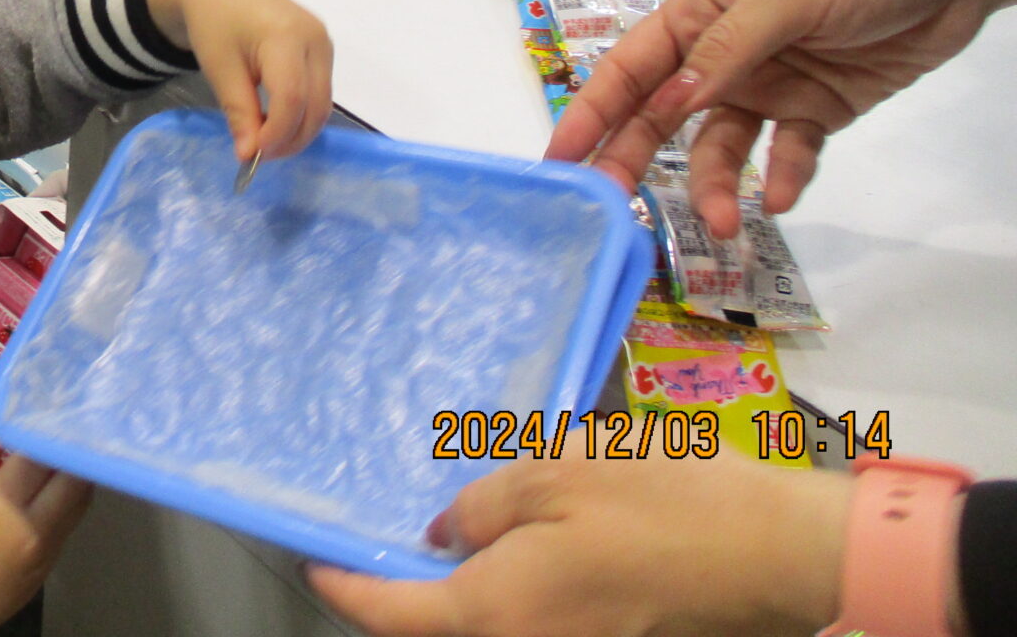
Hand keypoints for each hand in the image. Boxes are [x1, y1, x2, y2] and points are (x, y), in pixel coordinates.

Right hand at [0, 433, 91, 636]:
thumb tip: (5, 424)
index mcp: (5, 506)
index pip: (41, 454)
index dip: (46, 427)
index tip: (48, 404)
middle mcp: (38, 527)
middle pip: (75, 476)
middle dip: (71, 446)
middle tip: (64, 420)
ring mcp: (50, 549)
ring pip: (81, 499)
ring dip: (77, 471)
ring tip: (63, 446)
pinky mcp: (53, 563)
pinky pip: (71, 520)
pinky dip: (69, 496)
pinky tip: (55, 482)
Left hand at [145, 0, 332, 161]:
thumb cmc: (213, 24)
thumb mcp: (220, 70)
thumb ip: (239, 112)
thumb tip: (249, 155)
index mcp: (286, 36)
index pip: (291, 98)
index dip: (275, 134)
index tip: (250, 156)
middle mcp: (315, 38)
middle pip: (316, 104)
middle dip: (290, 138)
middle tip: (257, 156)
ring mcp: (323, 42)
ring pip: (322, 102)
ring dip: (298, 129)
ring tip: (264, 140)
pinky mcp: (322, 48)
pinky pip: (319, 90)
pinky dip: (301, 113)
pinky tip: (274, 121)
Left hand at [308, 448, 853, 636]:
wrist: (777, 552)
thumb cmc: (660, 502)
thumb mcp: (553, 472)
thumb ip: (482, 505)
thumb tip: (442, 536)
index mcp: (494, 611)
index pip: (393, 614)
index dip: (346, 588)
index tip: (315, 559)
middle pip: (440, 626)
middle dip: (402, 593)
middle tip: (375, 537)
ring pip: (488, 620)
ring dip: (458, 588)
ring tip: (439, 530)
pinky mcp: (609, 634)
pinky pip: (530, 616)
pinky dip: (506, 584)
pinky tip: (510, 535)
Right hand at [546, 0, 1016, 237]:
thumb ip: (726, 51)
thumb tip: (667, 106)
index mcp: (700, 9)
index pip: (632, 67)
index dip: (592, 112)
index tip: (560, 160)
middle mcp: (722, 51)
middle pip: (662, 115)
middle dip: (635, 159)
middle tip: (615, 208)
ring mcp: (768, 83)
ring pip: (722, 145)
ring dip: (717, 183)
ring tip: (727, 223)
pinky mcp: (816, 109)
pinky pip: (787, 153)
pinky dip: (782, 177)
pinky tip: (781, 198)